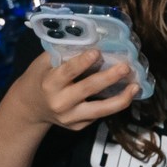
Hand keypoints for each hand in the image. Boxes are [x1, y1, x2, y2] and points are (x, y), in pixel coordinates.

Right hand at [11, 46, 139, 130]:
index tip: (97, 52)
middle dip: (109, 78)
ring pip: (100, 110)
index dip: (82, 62)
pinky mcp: (78, 127)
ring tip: (135, 87)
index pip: (68, 72)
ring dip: (121, 98)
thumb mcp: (45, 63)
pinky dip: (114, 104)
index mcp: (49, 84)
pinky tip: (125, 93)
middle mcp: (60, 103)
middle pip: (88, 89)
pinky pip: (98, 114)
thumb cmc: (41, 77)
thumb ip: (65, 53)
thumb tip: (94, 39)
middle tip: (126, 67)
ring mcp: (69, 118)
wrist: (30, 108)